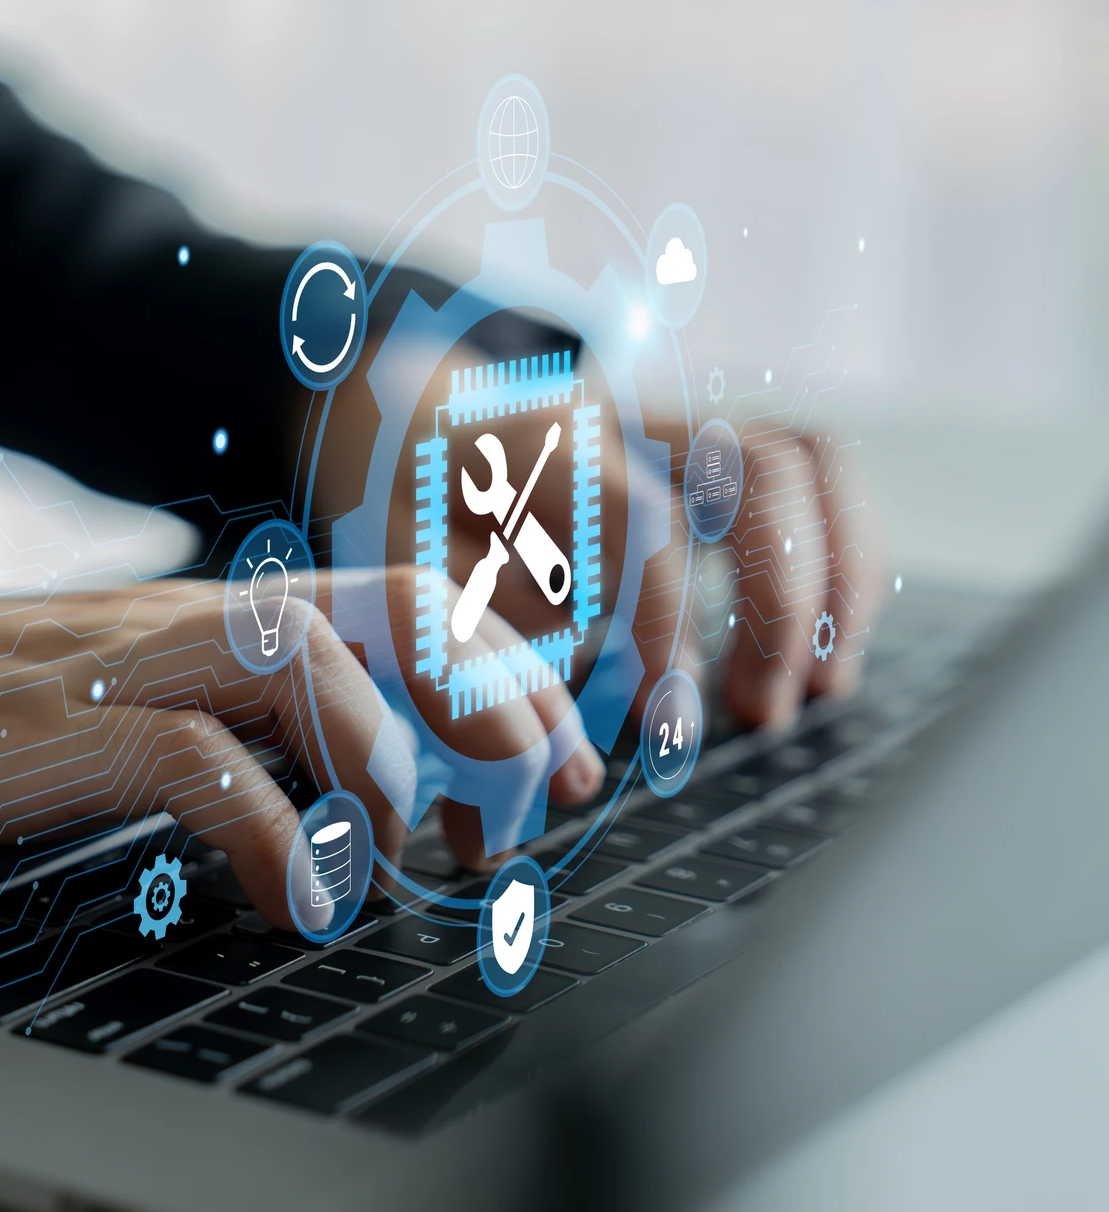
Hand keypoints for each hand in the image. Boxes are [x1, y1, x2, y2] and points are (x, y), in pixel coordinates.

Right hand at [0, 573, 604, 929]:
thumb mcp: (106, 715)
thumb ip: (213, 737)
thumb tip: (322, 819)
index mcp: (198, 620)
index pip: (389, 599)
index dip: (499, 666)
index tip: (562, 754)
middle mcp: (175, 624)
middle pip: (382, 609)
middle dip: (495, 699)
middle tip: (551, 799)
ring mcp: (112, 668)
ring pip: (308, 663)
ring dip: (392, 763)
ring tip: (416, 856)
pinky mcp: (44, 732)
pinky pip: (197, 762)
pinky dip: (272, 835)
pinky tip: (291, 897)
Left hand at [299, 314, 881, 734]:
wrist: (412, 422)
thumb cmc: (407, 510)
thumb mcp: (399, 565)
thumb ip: (462, 642)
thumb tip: (518, 764)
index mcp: (540, 440)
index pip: (637, 513)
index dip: (667, 621)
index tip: (670, 722)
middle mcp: (628, 415)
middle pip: (754, 465)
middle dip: (777, 597)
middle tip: (761, 715)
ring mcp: (681, 423)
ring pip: (803, 458)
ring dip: (832, 576)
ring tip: (820, 690)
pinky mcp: (717, 450)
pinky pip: (815, 474)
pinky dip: (845, 558)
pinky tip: (830, 650)